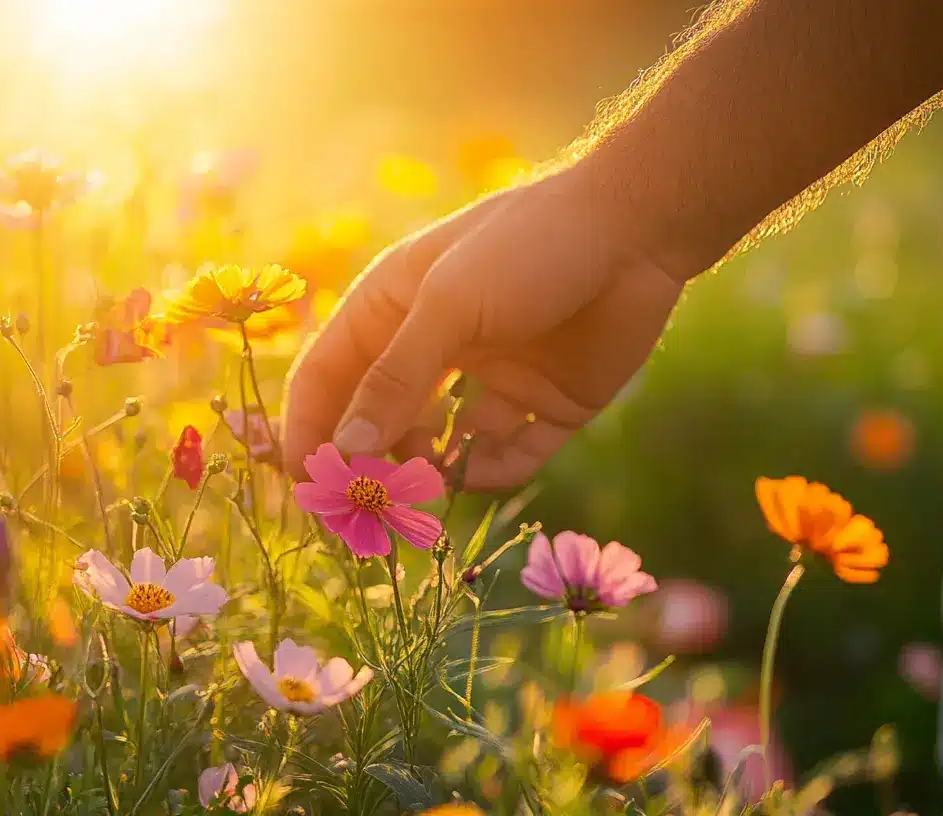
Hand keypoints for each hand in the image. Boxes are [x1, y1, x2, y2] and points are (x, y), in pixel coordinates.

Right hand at [281, 161, 684, 490]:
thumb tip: (345, 452)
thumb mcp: (450, 305)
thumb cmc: (529, 246)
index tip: (303, 484)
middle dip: (367, 465)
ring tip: (424, 488)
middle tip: (362, 511)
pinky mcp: (545, 404)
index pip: (328, 377)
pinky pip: (506, 455)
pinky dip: (489, 470)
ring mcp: (490, 377)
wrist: (639, 229)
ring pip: (439, 446)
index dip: (309, 430)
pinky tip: (479, 468)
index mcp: (393, 308)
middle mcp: (436, 346)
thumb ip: (395, 379)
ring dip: (425, 472)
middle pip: (379, 420)